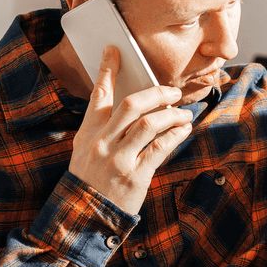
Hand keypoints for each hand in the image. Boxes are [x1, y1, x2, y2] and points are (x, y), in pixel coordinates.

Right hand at [68, 45, 192, 214]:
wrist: (83, 216)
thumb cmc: (90, 179)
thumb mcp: (86, 150)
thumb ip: (104, 129)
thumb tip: (133, 105)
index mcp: (88, 132)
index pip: (98, 94)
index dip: (107, 70)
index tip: (115, 49)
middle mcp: (102, 142)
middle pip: (131, 105)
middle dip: (156, 93)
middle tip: (173, 91)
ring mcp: (118, 159)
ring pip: (150, 124)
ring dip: (172, 115)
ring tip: (183, 115)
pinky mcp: (135, 175)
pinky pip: (160, 148)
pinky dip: (175, 135)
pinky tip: (183, 130)